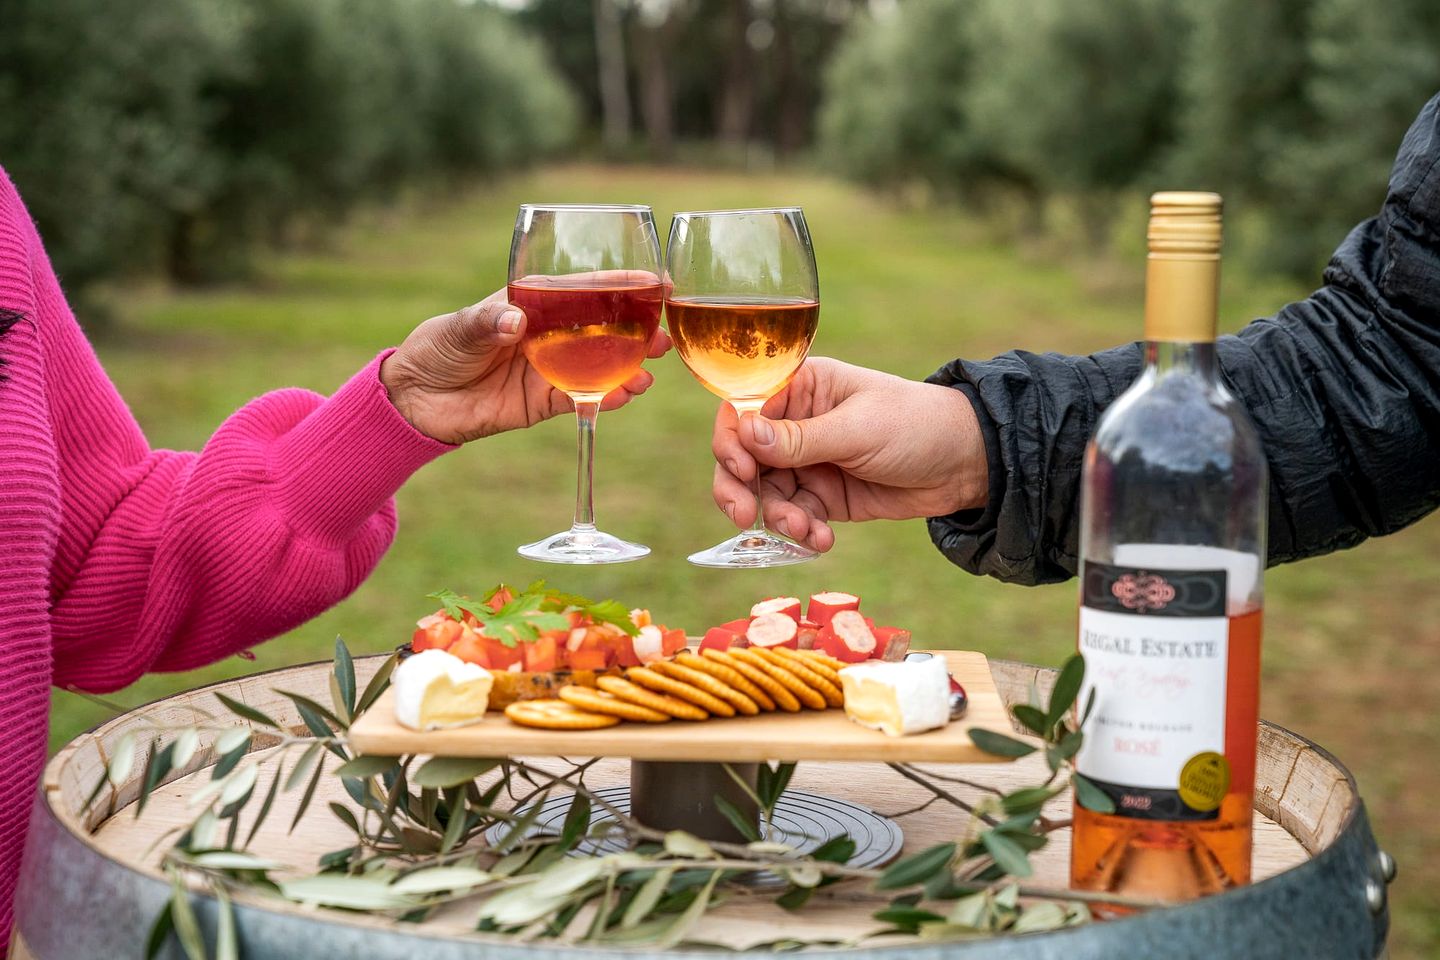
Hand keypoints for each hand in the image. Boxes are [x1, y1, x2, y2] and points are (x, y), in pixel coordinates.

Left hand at [380, 280, 670, 443]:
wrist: (416, 400)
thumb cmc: (437, 348)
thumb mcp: (459, 328)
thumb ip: (487, 323)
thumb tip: (514, 322)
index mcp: (536, 303)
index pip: (586, 290)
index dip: (622, 286)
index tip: (657, 283)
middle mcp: (552, 335)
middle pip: (605, 329)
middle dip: (638, 331)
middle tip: (663, 336)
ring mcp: (552, 369)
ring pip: (602, 366)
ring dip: (630, 367)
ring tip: (650, 369)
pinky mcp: (545, 402)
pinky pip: (582, 398)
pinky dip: (606, 397)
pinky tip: (626, 394)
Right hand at [711, 357, 988, 551]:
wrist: (964, 464)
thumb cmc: (915, 424)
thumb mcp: (857, 429)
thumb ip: (800, 439)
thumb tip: (745, 434)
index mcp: (801, 388)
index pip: (743, 410)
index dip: (732, 441)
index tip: (743, 470)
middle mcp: (795, 424)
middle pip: (743, 457)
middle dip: (740, 489)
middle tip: (745, 516)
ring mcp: (808, 462)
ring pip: (765, 494)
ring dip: (777, 517)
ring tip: (805, 530)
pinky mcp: (823, 497)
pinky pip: (794, 517)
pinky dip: (801, 533)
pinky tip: (821, 540)